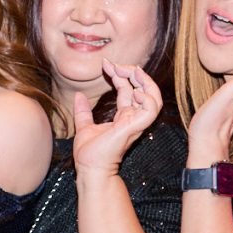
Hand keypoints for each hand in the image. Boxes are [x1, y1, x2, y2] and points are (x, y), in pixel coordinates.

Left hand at [70, 63, 160, 179]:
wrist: (90, 168)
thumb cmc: (89, 154)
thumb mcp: (84, 126)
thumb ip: (83, 112)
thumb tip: (78, 95)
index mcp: (123, 117)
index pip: (128, 89)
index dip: (120, 74)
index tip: (106, 64)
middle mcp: (133, 118)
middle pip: (144, 89)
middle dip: (134, 72)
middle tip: (118, 65)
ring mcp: (137, 123)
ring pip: (154, 97)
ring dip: (145, 81)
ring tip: (131, 70)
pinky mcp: (136, 127)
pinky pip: (152, 109)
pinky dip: (147, 97)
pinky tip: (133, 90)